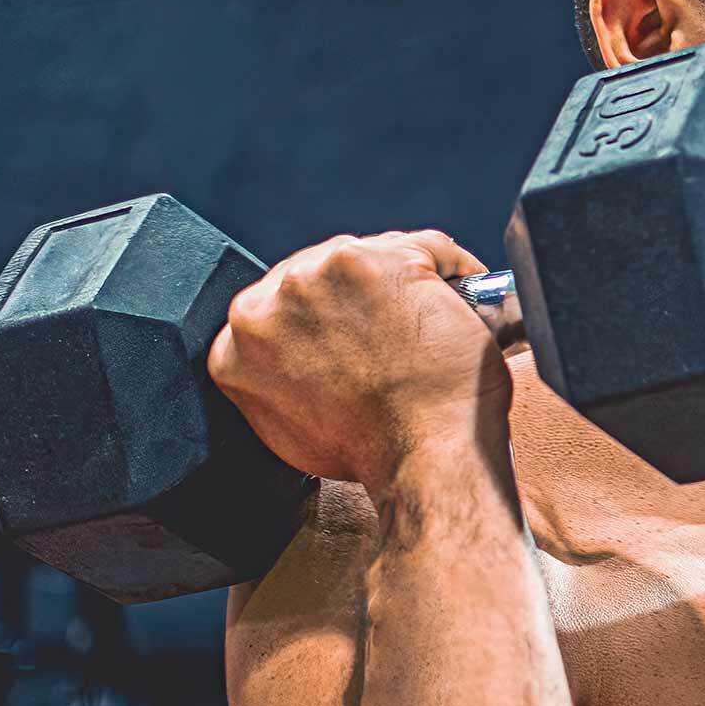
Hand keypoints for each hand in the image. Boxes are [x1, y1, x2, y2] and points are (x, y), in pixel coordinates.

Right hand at [208, 230, 509, 489]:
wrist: (424, 457)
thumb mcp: (291, 419)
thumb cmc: (374, 449)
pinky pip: (429, 247)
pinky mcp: (382, 262)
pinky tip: (466, 302)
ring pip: (375, 253)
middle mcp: (271, 300)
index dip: (327, 313)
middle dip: (362, 294)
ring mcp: (323, 274)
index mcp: (237, 341)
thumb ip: (280, 374)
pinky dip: (456, 271)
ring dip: (405, 279)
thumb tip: (304, 352)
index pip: (284, 303)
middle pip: (323, 271)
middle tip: (401, 323)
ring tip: (431, 321)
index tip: (358, 325)